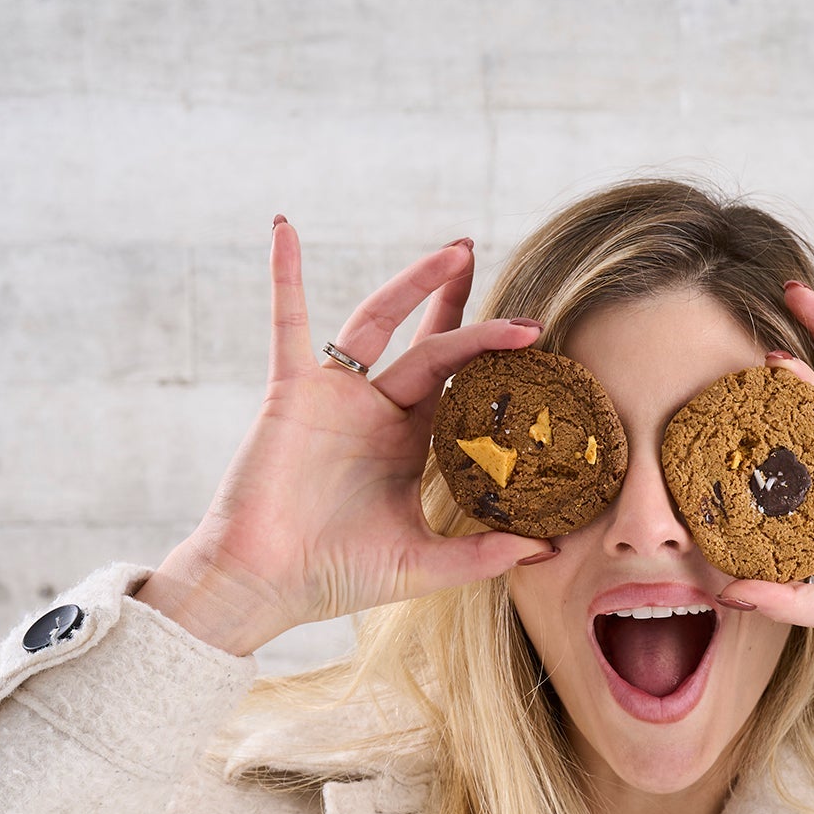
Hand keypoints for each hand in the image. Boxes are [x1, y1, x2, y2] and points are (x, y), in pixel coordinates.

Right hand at [136, 220, 556, 653]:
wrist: (264, 583)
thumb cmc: (335, 576)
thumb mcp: (423, 565)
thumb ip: (482, 554)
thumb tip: (549, 551)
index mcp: (408, 445)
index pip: (459, 387)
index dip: (492, 358)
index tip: (534, 335)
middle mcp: (375, 412)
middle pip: (428, 343)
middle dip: (457, 302)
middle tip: (484, 259)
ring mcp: (334, 396)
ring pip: (378, 322)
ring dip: (413, 284)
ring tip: (456, 252)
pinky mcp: (292, 391)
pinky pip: (288, 322)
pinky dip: (287, 276)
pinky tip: (286, 231)